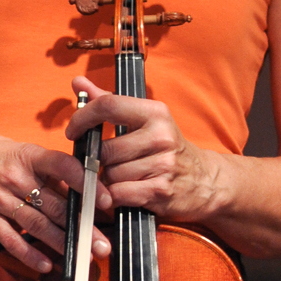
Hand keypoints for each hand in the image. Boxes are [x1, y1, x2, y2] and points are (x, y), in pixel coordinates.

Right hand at [0, 125, 112, 275]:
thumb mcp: (18, 150)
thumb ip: (47, 170)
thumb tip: (79, 189)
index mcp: (27, 155)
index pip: (63, 166)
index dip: (87, 184)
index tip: (106, 201)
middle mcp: (15, 177)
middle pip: (56, 205)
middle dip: (83, 227)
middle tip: (103, 244)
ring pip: (38, 225)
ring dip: (63, 243)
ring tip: (84, 256)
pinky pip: (10, 239)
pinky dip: (29, 254)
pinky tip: (46, 265)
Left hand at [65, 74, 220, 219]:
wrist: (208, 181)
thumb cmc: (168, 148)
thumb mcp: (144, 120)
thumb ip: (108, 101)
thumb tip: (78, 82)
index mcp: (155, 113)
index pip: (108, 106)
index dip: (82, 118)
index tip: (73, 131)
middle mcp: (161, 136)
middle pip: (104, 149)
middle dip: (99, 161)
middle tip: (112, 164)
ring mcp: (163, 164)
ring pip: (109, 175)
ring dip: (109, 181)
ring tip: (126, 178)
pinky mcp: (161, 191)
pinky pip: (118, 194)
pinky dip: (115, 197)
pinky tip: (127, 192)